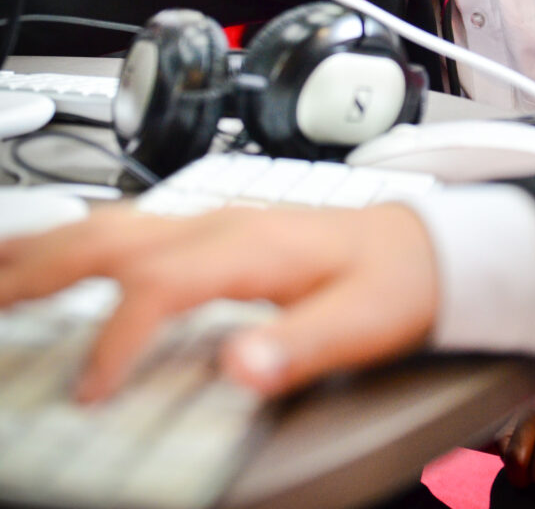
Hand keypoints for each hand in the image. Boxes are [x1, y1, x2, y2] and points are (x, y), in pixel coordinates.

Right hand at [0, 202, 437, 401]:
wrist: (417, 245)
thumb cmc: (391, 281)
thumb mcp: (362, 323)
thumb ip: (299, 346)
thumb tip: (240, 370)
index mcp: (250, 245)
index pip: (160, 286)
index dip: (117, 339)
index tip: (91, 392)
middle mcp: (219, 224)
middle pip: (112, 236)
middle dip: (40, 270)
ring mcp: (210, 220)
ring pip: (110, 222)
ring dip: (46, 247)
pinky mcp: (209, 230)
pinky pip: (127, 227)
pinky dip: (76, 241)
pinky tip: (57, 256)